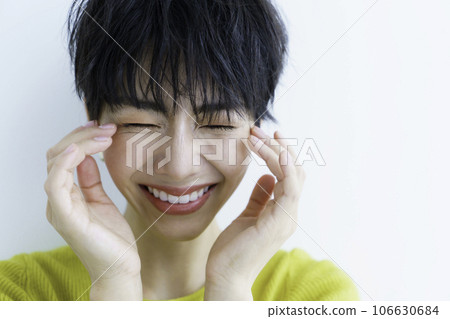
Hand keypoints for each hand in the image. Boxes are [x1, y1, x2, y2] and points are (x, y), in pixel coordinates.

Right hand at [44, 121, 141, 299]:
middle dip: (81, 136)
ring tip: (105, 135)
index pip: (62, 157)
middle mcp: (58, 201)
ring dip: (79, 144)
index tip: (102, 128)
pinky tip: (79, 151)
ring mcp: (60, 209)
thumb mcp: (101, 201)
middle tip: (107, 128)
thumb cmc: (113, 239)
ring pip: (55, 164)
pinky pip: (55, 185)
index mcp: (66, 196)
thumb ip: (90, 180)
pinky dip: (63, 164)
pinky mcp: (66, 218)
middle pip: (56, 156)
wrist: (121, 268)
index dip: (79, 138)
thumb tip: (87, 156)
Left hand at [204, 127, 305, 299]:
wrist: (226, 275)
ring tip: (257, 136)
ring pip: (292, 175)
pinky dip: (286, 167)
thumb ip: (260, 197)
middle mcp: (288, 213)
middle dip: (278, 147)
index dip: (280, 154)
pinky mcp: (279, 221)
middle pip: (295, 171)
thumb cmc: (234, 249)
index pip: (289, 175)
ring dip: (276, 152)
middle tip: (259, 131)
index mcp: (282, 211)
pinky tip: (276, 151)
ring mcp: (287, 217)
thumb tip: (267, 178)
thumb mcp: (247, 216)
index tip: (265, 136)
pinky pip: (289, 188)